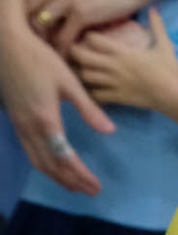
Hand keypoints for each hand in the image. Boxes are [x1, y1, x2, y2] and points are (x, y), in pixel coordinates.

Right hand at [0, 20, 111, 194]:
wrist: (6, 44)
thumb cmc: (40, 58)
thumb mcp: (68, 82)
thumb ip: (89, 108)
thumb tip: (110, 131)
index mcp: (46, 120)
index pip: (65, 158)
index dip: (81, 175)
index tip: (96, 186)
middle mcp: (30, 128)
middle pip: (50, 165)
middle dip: (71, 181)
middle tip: (90, 191)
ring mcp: (20, 125)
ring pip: (38, 161)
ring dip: (57, 176)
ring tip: (75, 185)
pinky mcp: (15, 120)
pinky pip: (29, 151)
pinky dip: (44, 164)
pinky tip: (54, 164)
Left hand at [27, 0, 160, 52]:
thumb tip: (52, 0)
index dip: (25, 8)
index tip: (33, 23)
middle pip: (28, 7)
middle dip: (31, 27)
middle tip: (39, 41)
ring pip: (41, 23)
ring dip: (44, 40)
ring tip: (50, 51)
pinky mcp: (81, 13)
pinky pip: (63, 37)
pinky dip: (63, 50)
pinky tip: (66, 57)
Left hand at [70, 9, 177, 115]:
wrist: (175, 95)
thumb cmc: (170, 69)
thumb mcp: (164, 44)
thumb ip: (156, 25)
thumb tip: (154, 7)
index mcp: (123, 51)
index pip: (93, 38)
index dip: (87, 35)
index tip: (87, 35)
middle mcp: (114, 66)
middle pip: (82, 56)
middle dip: (74, 52)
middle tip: (75, 50)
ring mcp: (114, 83)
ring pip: (85, 76)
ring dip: (80, 71)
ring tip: (80, 67)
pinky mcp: (117, 98)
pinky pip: (95, 95)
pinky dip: (91, 91)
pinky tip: (92, 87)